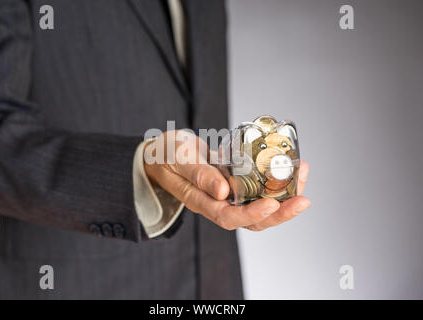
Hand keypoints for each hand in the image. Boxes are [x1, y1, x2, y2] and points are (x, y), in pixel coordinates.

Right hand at [144, 130, 310, 230]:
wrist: (163, 151)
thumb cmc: (166, 155)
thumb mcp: (179, 159)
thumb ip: (199, 174)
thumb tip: (223, 192)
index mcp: (201, 201)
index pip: (229, 217)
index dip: (253, 214)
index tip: (272, 204)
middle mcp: (217, 202)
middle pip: (252, 219)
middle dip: (280, 213)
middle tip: (303, 200)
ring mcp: (227, 194)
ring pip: (258, 205)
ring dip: (283, 197)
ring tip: (301, 178)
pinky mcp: (234, 182)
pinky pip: (256, 188)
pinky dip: (274, 180)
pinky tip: (289, 167)